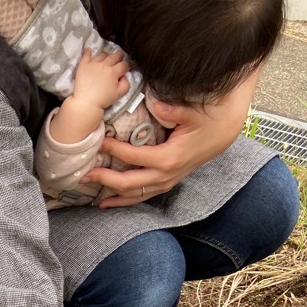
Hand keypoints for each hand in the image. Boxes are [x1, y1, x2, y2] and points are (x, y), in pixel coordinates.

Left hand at [73, 47, 129, 110]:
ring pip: (102, 55)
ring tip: (107, 56)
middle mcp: (105, 65)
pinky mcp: (84, 65)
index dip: (127, 65)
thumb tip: (125, 76)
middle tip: (120, 55)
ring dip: (106, 55)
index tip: (127, 66)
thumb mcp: (119, 94)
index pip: (124, 65)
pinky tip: (88, 49)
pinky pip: (86, 55)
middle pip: (114, 56)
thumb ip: (126, 84)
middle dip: (119, 55)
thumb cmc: (103, 100)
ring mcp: (94, 63)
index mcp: (114, 72)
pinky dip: (87, 51)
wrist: (87, 102)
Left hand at [84, 69, 260, 206]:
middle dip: (105, 180)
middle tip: (85, 175)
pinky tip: (109, 202)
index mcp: (168, 158)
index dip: (115, 151)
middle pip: (129, 183)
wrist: (221, 135)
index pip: (134, 157)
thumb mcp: (193, 111)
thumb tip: (154, 103)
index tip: (99, 142)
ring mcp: (165, 183)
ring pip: (135, 196)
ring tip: (92, 199)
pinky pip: (142, 196)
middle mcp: (165, 176)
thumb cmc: (207, 121)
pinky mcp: (165, 184)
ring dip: (113, 197)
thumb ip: (173, 109)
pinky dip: (125, 201)